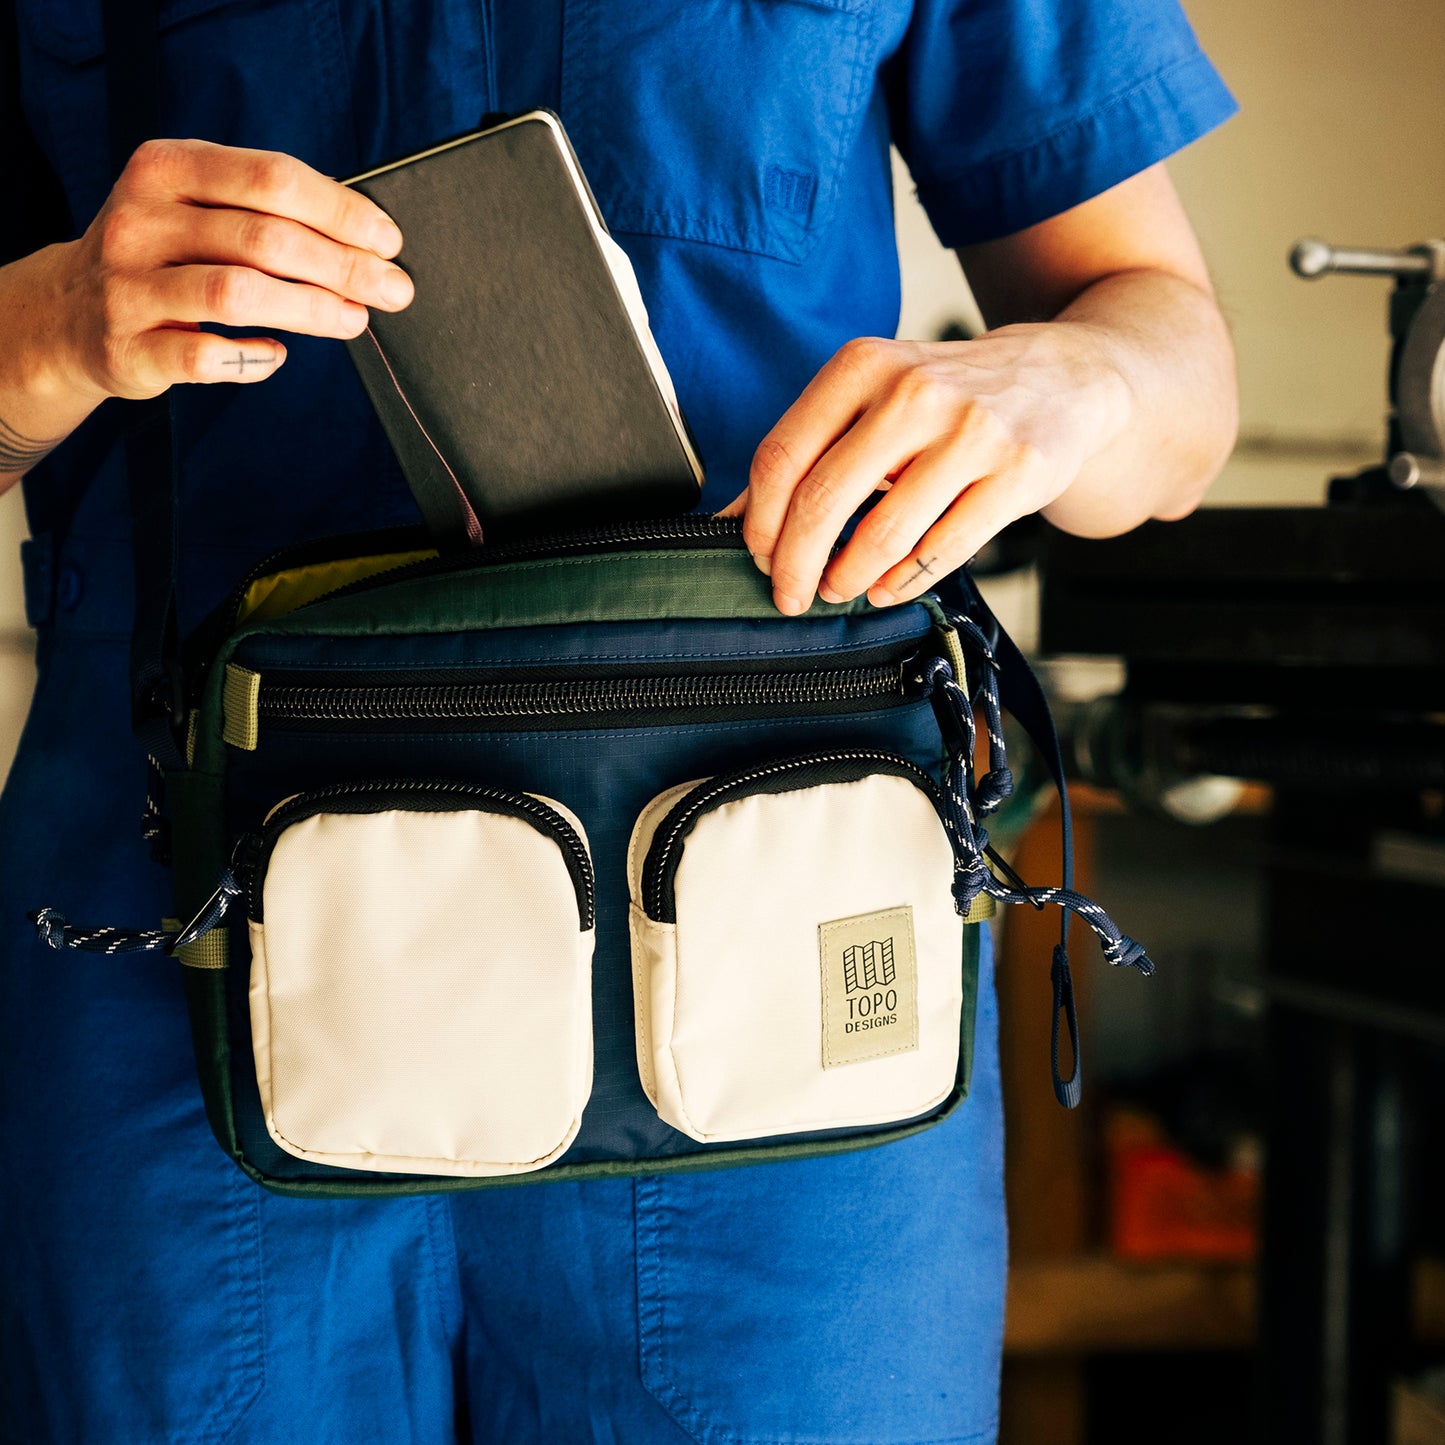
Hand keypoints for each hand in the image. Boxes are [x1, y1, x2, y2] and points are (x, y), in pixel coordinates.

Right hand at [50, 137, 412, 402]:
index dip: (341, 210)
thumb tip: (365, 240)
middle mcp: (142, 219)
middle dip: (343, 266)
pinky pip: (207, 357)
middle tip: (393, 290)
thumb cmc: (163, 256)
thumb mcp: (195, 208)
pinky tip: (279, 355)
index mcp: (166, 167)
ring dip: (312, 309)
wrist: (69, 314)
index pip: (270, 178)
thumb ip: (263, 210)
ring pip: (239, 294)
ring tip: (355, 321)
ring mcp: (130, 285)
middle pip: (264, 238)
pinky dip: (254, 357)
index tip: (389, 241)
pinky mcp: (129, 347)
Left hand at [720, 327, 1132, 612]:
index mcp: (864, 366)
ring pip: (882, 533)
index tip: (758, 556)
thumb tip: (733, 515)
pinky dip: (902, 582)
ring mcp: (971, 432)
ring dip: (847, 577)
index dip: (761, 520)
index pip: (783, 454)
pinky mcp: (1017, 473)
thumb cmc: (950, 398)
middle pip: (823, 499)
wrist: (1065, 379)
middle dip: (795, 563)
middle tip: (788, 595)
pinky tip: (884, 588)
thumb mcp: (876, 398)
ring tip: (837, 590)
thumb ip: (809, 448)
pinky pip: (942, 549)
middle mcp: (915, 391)